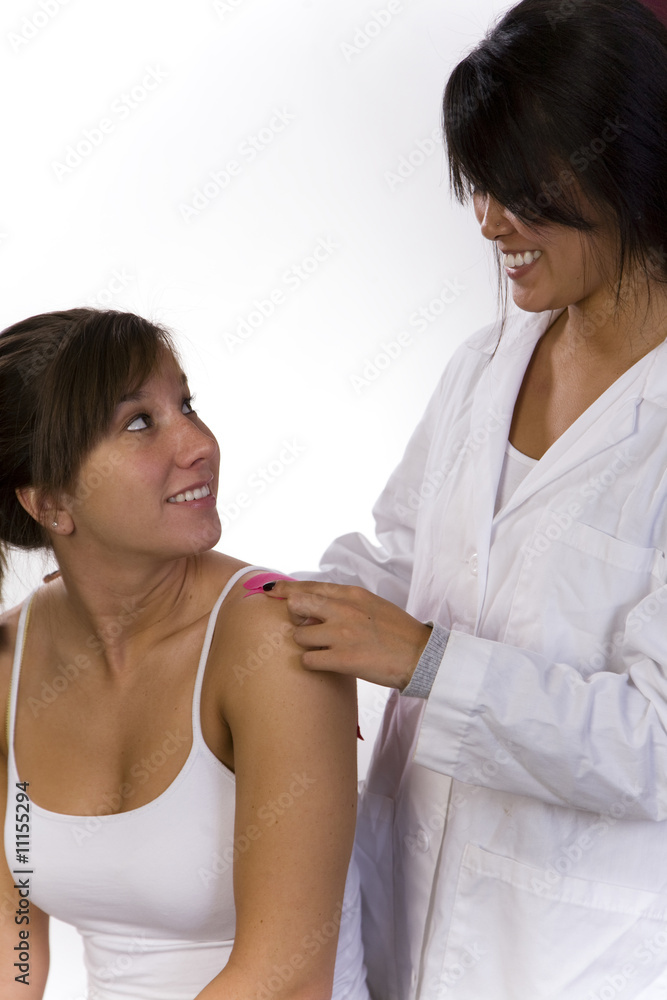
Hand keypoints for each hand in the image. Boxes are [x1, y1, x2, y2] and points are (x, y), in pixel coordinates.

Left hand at [263, 580, 431, 688]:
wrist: (420, 656)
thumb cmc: (398, 632)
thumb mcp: (372, 605)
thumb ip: (345, 602)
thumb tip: (316, 607)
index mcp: (352, 594)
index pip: (310, 586)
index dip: (287, 589)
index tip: (272, 591)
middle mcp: (344, 609)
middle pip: (297, 604)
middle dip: (293, 615)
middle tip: (303, 625)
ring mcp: (341, 634)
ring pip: (299, 635)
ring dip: (306, 643)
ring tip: (323, 649)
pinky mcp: (342, 659)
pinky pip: (308, 660)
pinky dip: (312, 663)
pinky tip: (325, 664)